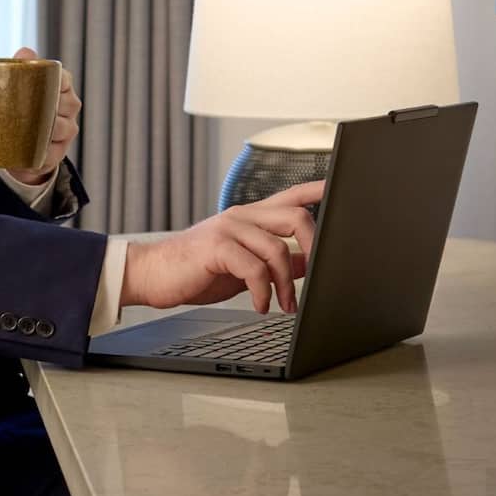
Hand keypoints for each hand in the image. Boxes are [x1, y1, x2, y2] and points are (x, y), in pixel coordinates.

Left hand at [5, 47, 78, 185]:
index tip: (42, 83)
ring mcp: (66, 131)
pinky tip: (32, 154)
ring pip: (63, 129)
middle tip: (28, 106)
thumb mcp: (18, 86)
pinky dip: (43, 155)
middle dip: (51, 105)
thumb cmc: (19, 106)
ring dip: (48, 130)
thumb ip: (21, 67)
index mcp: (62, 88)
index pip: (64, 79)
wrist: (14, 144)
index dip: (57, 81)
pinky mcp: (58, 153)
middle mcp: (69, 108)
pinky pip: (54, 154)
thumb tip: (25, 52)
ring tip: (28, 130)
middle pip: (69, 104)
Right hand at [123, 181, 324, 313]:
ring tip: (284, 305)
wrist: (152, 274)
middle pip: (297, 217)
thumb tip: (307, 263)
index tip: (342, 189)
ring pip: (278, 248)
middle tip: (314, 278)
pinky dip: (263, 293)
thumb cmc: (195, 269)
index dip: (319, 191)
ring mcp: (228, 228)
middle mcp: (242, 215)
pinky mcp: (216, 247)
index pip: (292, 195)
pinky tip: (259, 305)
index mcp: (250, 216)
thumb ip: (273, 260)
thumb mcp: (242, 265)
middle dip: (315, 249)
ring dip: (288, 285)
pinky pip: (254, 269)